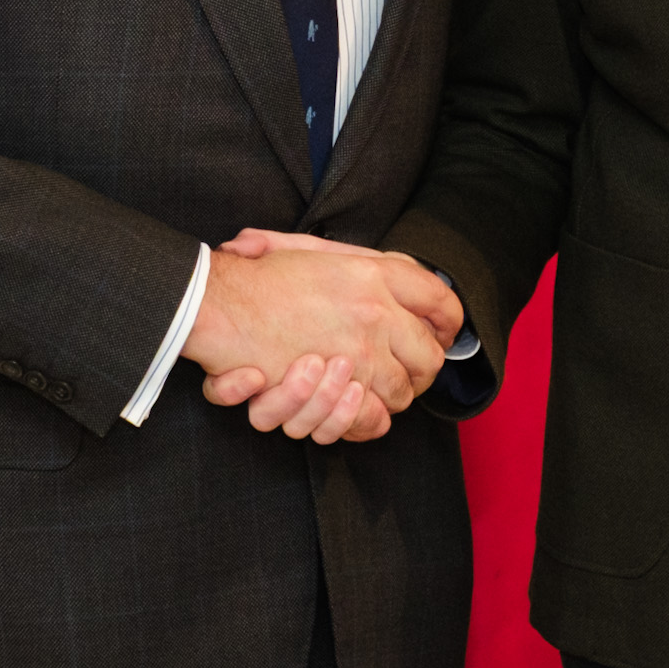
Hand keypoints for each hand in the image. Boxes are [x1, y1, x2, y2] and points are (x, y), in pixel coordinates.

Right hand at [181, 235, 462, 433]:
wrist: (219, 304)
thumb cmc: (260, 277)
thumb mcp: (313, 248)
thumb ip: (358, 258)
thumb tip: (401, 267)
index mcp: (374, 274)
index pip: (441, 299)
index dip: (449, 321)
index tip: (443, 332)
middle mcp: (376, 313)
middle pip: (431, 356)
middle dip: (422, 369)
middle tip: (407, 372)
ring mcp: (361, 354)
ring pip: (403, 393)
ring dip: (390, 396)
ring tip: (367, 387)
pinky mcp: (338, 390)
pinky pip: (375, 418)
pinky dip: (368, 419)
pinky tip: (354, 405)